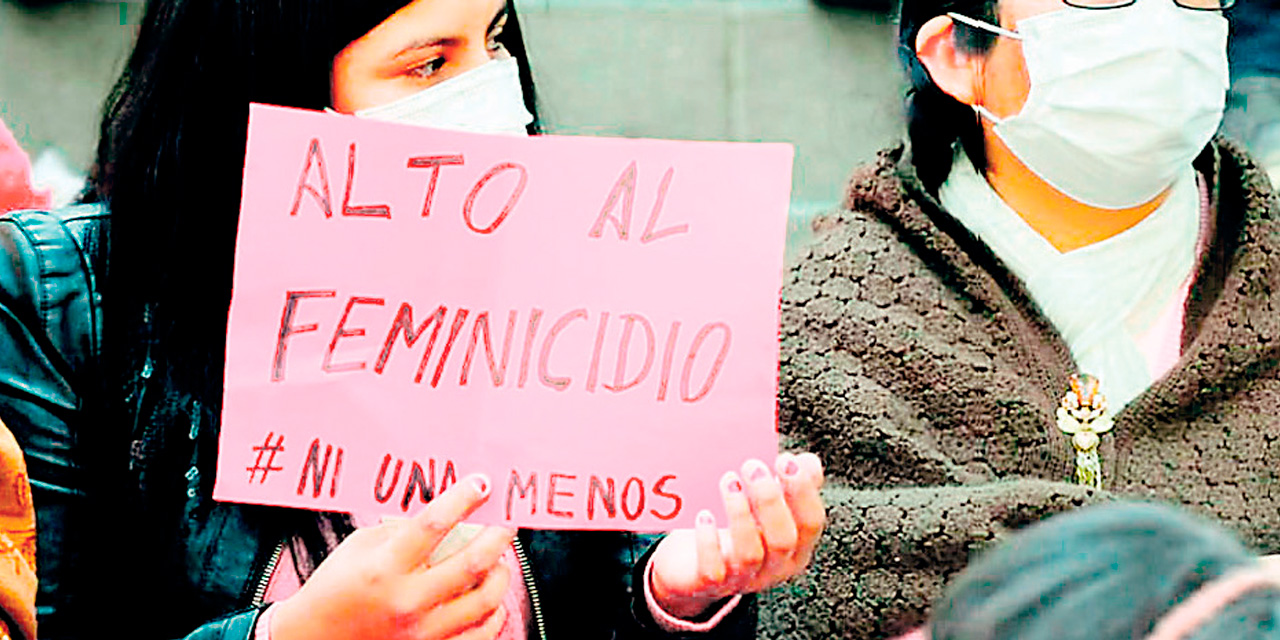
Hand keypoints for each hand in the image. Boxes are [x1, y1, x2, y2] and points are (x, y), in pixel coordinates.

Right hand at [270, 474, 513, 639]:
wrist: (314, 639)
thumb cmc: (336, 587)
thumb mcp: (359, 547)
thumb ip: (401, 531)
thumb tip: (447, 514)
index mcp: (385, 567)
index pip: (434, 525)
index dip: (463, 499)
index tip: (483, 483)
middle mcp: (407, 600)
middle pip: (471, 562)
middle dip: (498, 536)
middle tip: (506, 523)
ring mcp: (421, 631)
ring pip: (485, 600)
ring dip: (500, 573)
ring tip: (498, 560)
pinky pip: (481, 633)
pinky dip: (494, 612)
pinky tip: (490, 598)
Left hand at [649, 453, 825, 618]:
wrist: (693, 567)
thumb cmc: (736, 529)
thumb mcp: (766, 507)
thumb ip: (790, 485)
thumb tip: (808, 461)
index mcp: (796, 547)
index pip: (811, 523)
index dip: (802, 491)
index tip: (786, 459)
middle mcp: (775, 568)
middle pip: (783, 540)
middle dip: (769, 500)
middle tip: (752, 465)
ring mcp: (743, 579)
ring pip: (750, 553)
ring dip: (740, 514)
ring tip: (728, 481)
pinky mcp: (710, 585)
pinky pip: (713, 570)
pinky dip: (709, 542)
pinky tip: (703, 515)